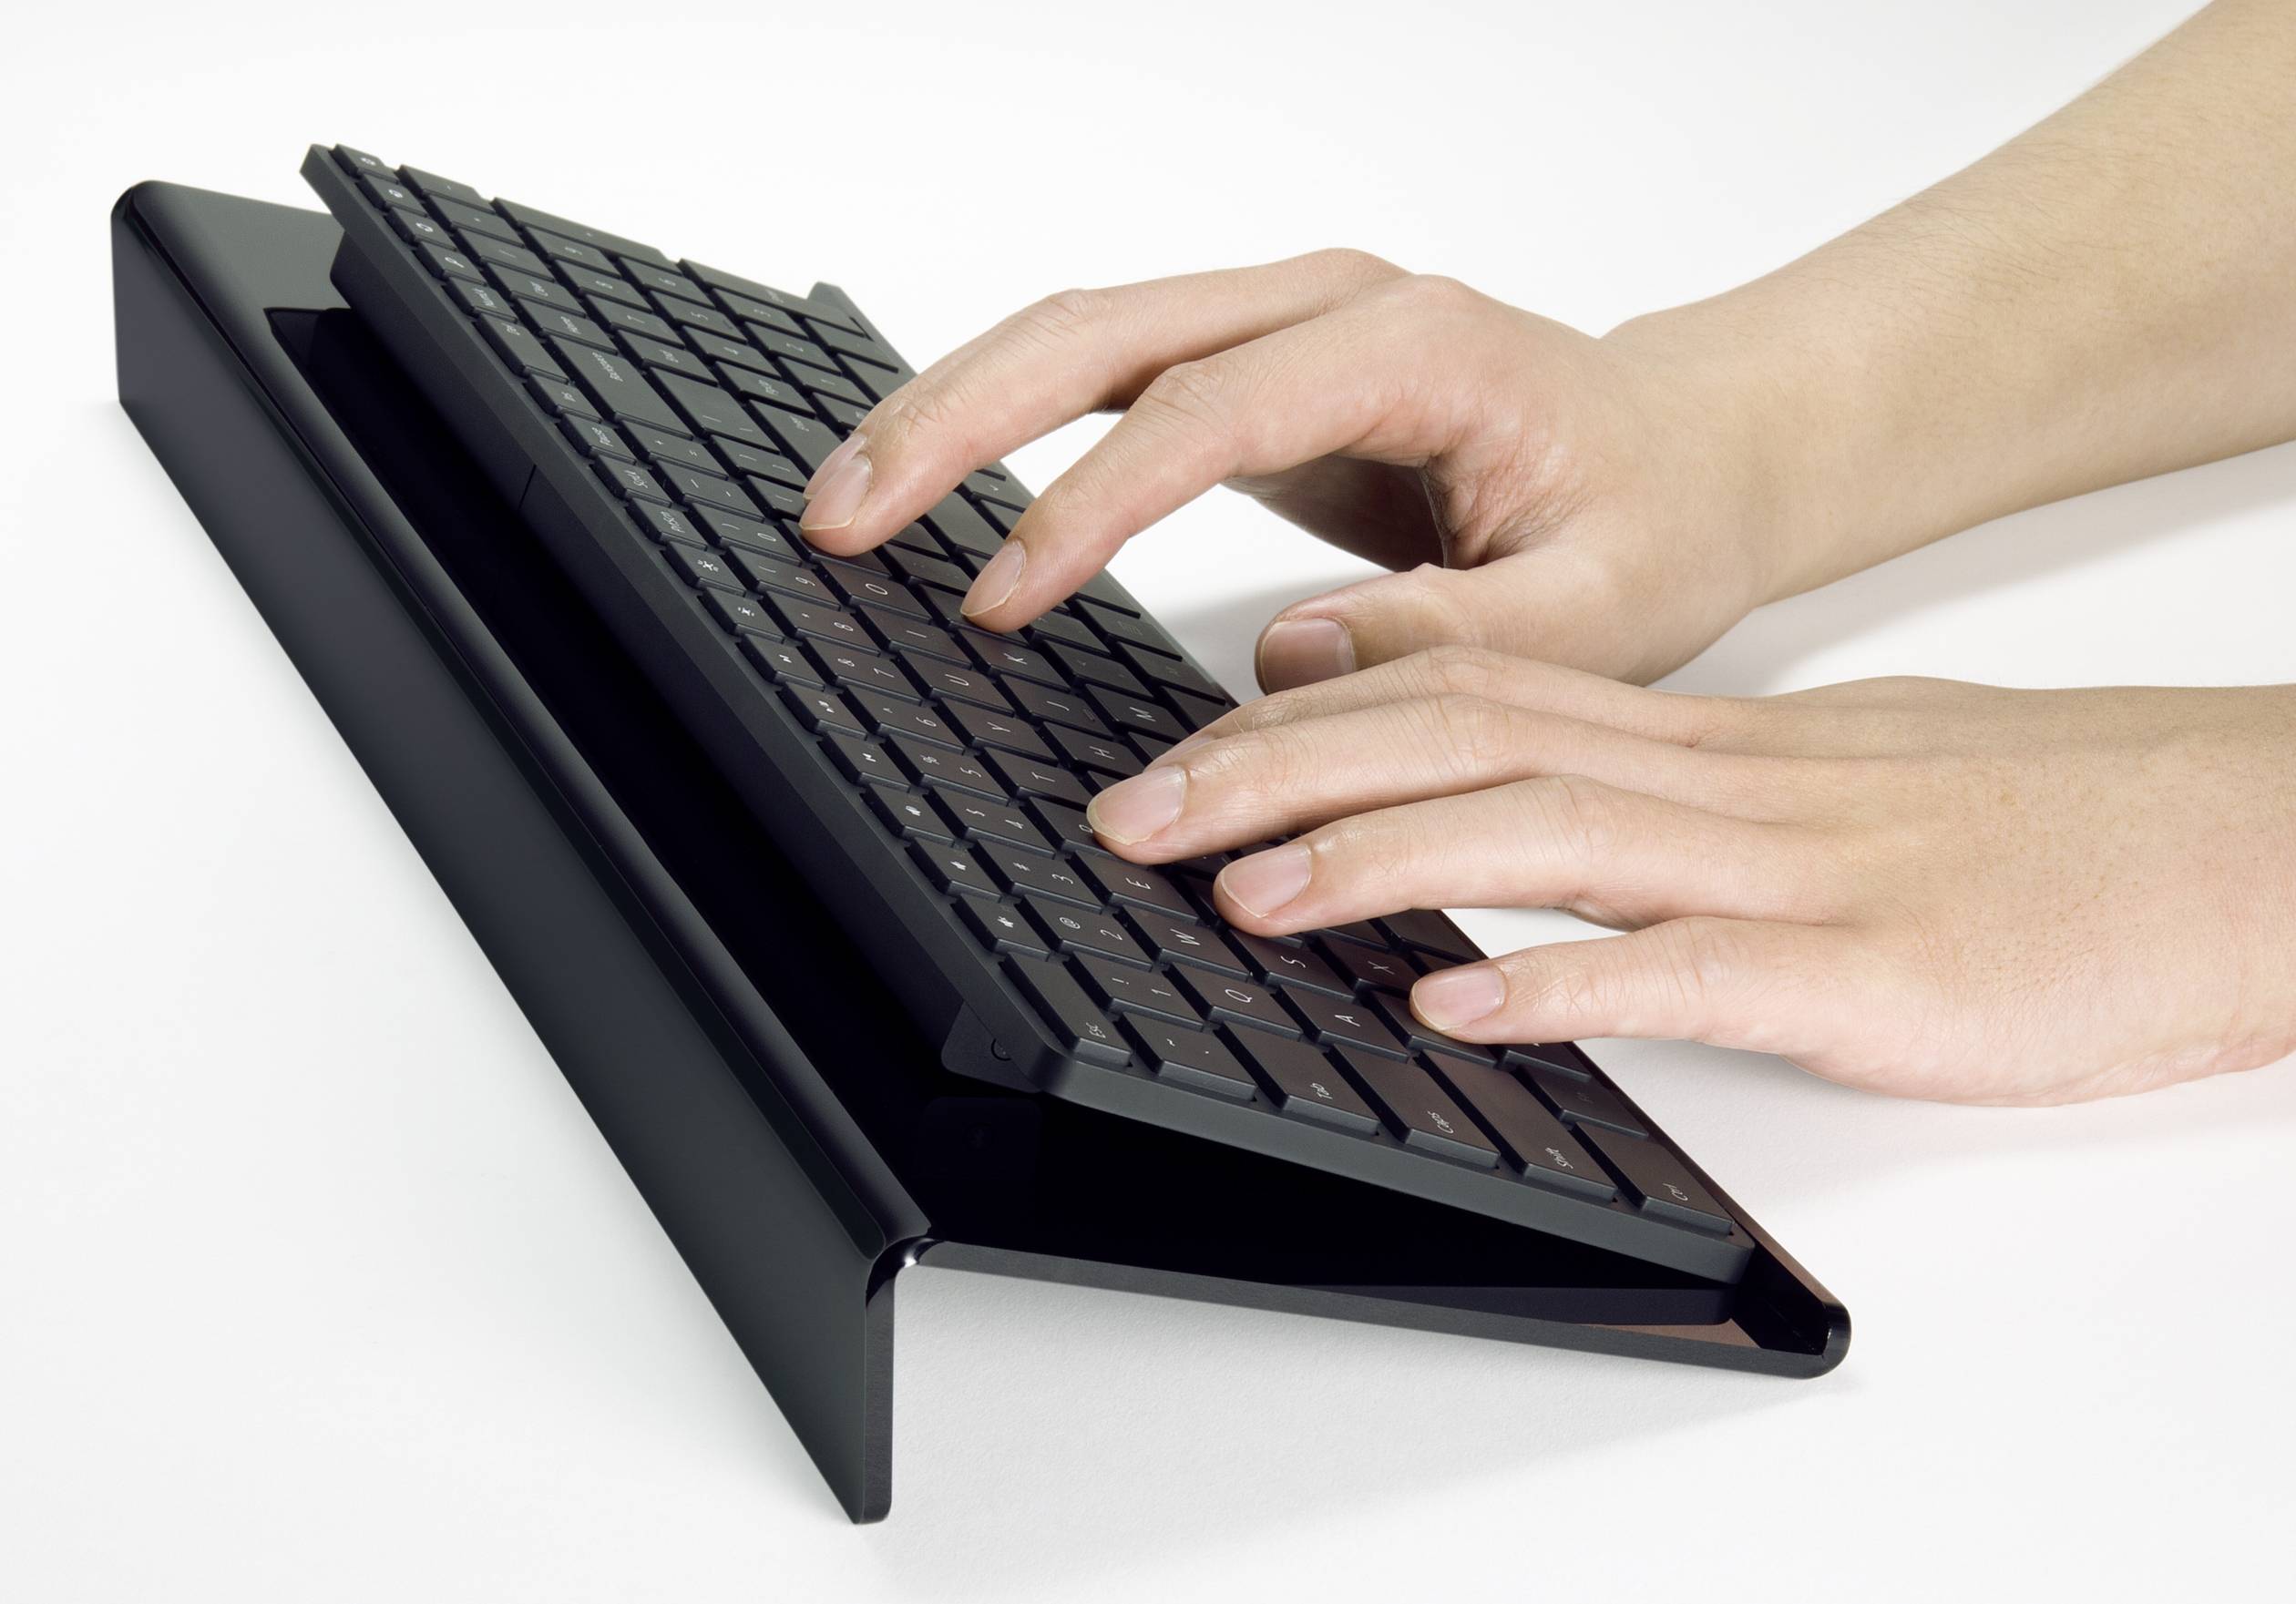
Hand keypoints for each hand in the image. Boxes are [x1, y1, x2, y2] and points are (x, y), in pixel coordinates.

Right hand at [797, 251, 1788, 687]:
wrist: (1686, 455)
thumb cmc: (1654, 517)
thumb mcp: (1601, 609)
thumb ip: (1455, 634)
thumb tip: (1287, 659)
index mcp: (1419, 348)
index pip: (1210, 409)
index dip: (1089, 500)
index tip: (999, 596)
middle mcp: (1334, 310)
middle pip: (1104, 330)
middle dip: (957, 421)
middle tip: (842, 518)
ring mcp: (1286, 331)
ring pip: (1080, 336)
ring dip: (952, 411)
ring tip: (845, 501)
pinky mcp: (1255, 375)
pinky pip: (1102, 379)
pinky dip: (1003, 426)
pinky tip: (932, 485)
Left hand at [1080, 651, 2295, 1103]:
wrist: (2239, 841)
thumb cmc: (2035, 822)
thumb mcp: (1818, 782)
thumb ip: (1662, 795)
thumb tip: (1512, 815)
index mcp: (1701, 741)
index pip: (1461, 696)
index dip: (1300, 725)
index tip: (1175, 757)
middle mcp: (1722, 784)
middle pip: (1461, 748)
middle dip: (1277, 780)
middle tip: (1134, 821)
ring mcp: (1794, 871)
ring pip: (1548, 836)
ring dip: (1378, 864)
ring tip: (1243, 896)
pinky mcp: (1870, 970)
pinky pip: (1693, 969)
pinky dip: (1562, 980)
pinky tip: (1455, 1003)